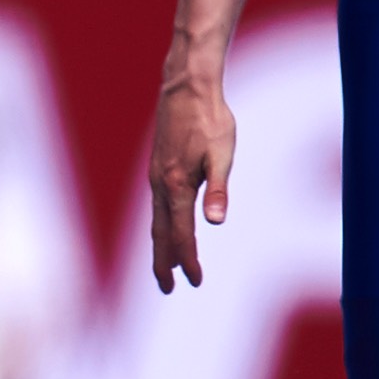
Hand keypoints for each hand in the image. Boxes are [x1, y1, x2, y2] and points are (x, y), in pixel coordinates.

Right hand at [149, 73, 237, 292]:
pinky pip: (157, 207)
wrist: (186, 88)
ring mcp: (156, 177)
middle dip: (164, 263)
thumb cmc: (210, 119)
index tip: (196, 281)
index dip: (188, 260)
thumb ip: (218, 189)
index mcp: (176, 186)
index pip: (181, 234)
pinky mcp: (158, 168)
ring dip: (161, 247)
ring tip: (166, 267)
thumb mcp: (222, 154)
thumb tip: (215, 222)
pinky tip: (168, 227)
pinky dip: (161, 226)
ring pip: (156, 221)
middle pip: (160, 234)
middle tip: (167, 289)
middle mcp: (160, 185)